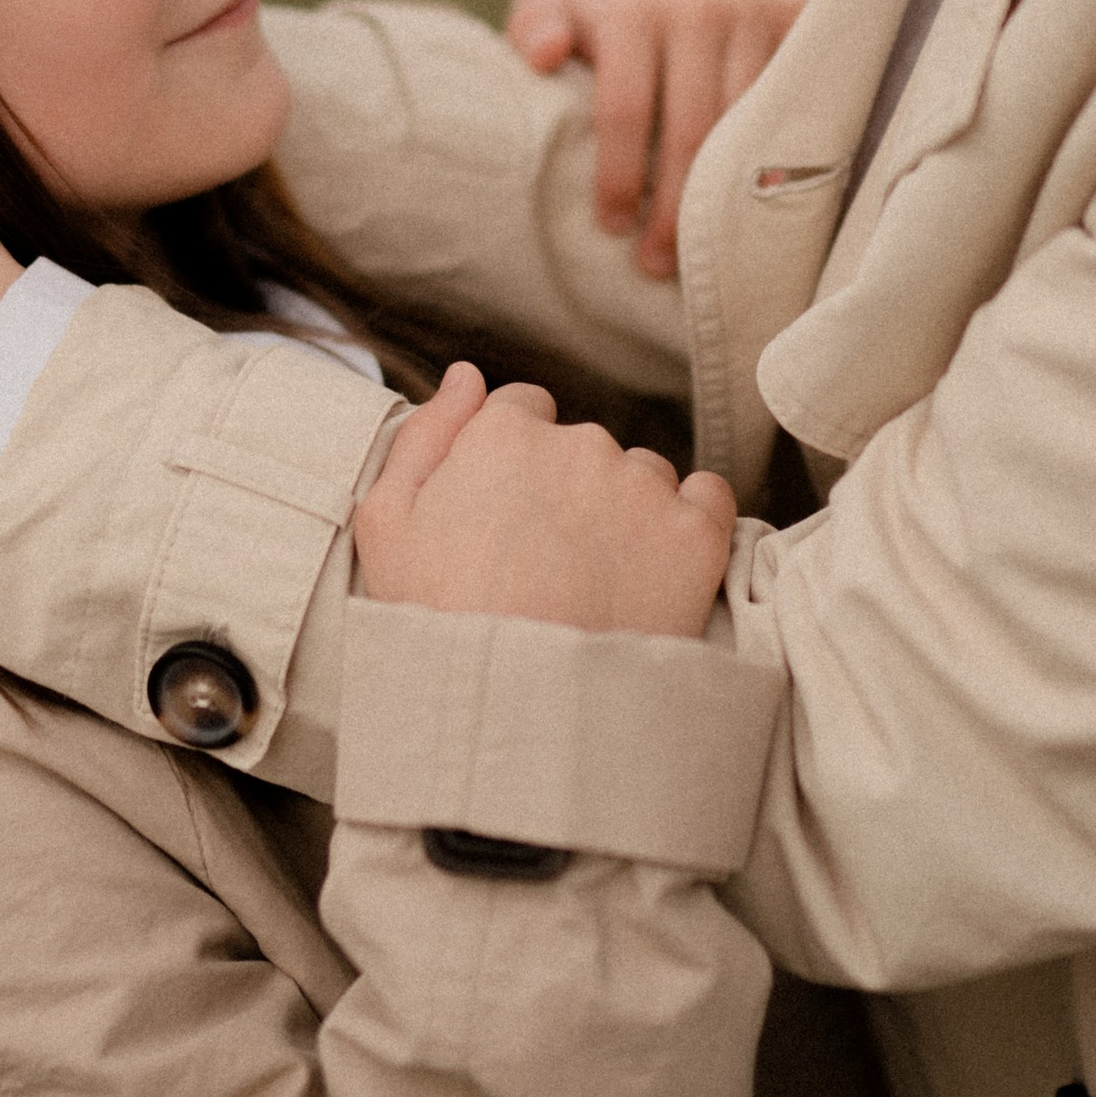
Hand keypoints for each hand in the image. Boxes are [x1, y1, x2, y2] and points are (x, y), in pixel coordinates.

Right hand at [355, 365, 737, 639]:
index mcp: (503, 434)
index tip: (507, 522)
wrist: (518, 719)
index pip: (522, 412)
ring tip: (597, 588)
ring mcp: (642, 488)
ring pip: (642, 476)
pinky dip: (689, 526)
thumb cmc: (436, 628)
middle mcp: (579, 444)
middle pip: (582, 448)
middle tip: (545, 569)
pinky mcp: (696, 536)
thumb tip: (466, 377)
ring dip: (626, 512)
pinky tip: (655, 575)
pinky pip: (708, 500)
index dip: (512, 467)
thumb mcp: (387, 528)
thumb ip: (423, 436)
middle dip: (568, 492)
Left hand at [506, 0, 801, 276]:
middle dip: (673, 207)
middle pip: (692, 129)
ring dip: (728, 199)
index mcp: (632, 10)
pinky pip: (795, 110)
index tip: (614, 226)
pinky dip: (779, 164)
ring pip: (748, 128)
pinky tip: (762, 211)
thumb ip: (535, 32)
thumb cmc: (611, 28)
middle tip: (658, 263)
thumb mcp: (560, 16)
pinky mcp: (797, 26)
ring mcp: (753, 15)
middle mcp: (698, 6)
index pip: (623, 106)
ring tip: (707, 254)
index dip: (619, 174)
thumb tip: (542, 57)